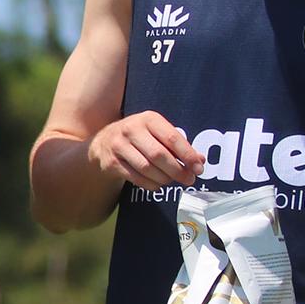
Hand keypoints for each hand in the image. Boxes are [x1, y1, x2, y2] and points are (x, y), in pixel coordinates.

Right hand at [88, 111, 204, 189]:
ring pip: (147, 168)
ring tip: (171, 180)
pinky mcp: (112, 162)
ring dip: (164, 179)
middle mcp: (132, 129)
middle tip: (189, 179)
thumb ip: (178, 145)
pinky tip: (158, 184)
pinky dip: (151, 184)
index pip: (171, 137)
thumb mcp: (157, 133)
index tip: (198, 168)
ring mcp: (119, 146)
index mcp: (148, 119)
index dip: (187, 155)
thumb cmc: (140, 137)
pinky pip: (136, 178)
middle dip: (177, 170)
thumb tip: (200, 161)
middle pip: (159, 155)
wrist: (104, 142)